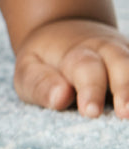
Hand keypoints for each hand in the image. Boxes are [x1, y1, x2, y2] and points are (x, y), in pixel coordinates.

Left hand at [14, 18, 128, 117]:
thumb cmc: (44, 63)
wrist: (65, 33)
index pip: (85, 67)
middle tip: (125, 115)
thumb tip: (60, 97)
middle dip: (125, 88)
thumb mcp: (29, 70)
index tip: (90, 111)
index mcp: (75, 52)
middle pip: (121, 63)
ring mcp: (127, 57)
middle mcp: (106, 51)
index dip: (90, 90)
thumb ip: (41, 83)